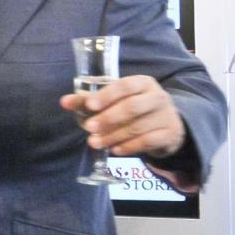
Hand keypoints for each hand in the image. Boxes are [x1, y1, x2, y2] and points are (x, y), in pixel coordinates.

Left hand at [60, 74, 184, 159]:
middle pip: (132, 107)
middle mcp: (157, 96)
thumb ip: (90, 101)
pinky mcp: (169, 134)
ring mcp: (166, 115)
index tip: (90, 105)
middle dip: (108, 118)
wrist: (168, 127)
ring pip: (138, 127)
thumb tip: (64, 101)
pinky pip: (147, 142)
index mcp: (143, 83)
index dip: (107, 95)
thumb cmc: (136, 110)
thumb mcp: (116, 101)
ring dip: (113, 136)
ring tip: (95, 142)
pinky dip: (129, 147)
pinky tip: (114, 150)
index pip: (125, 85)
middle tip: (88, 128)